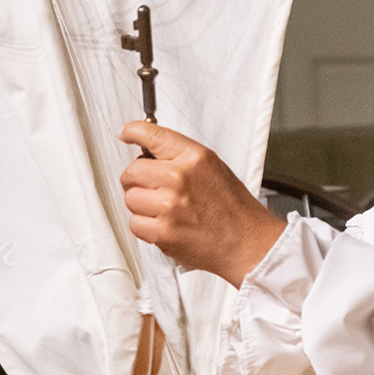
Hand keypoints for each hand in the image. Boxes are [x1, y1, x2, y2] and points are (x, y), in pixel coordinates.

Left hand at [118, 121, 286, 287]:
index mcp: (194, 157)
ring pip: (130, 198)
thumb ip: (181, 157)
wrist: (246, 243)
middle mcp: (179, 177)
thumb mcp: (213, 167)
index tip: (127, 133)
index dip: (134, 132)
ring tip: (165, 210)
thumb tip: (151, 150)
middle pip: (132, 170)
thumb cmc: (233, 208)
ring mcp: (169, 205)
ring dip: (142, 205)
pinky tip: (165, 225)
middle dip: (137, 179)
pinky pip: (135, 223)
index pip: (153, 135)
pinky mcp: (162, 231)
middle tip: (152, 187)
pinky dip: (145, 226)